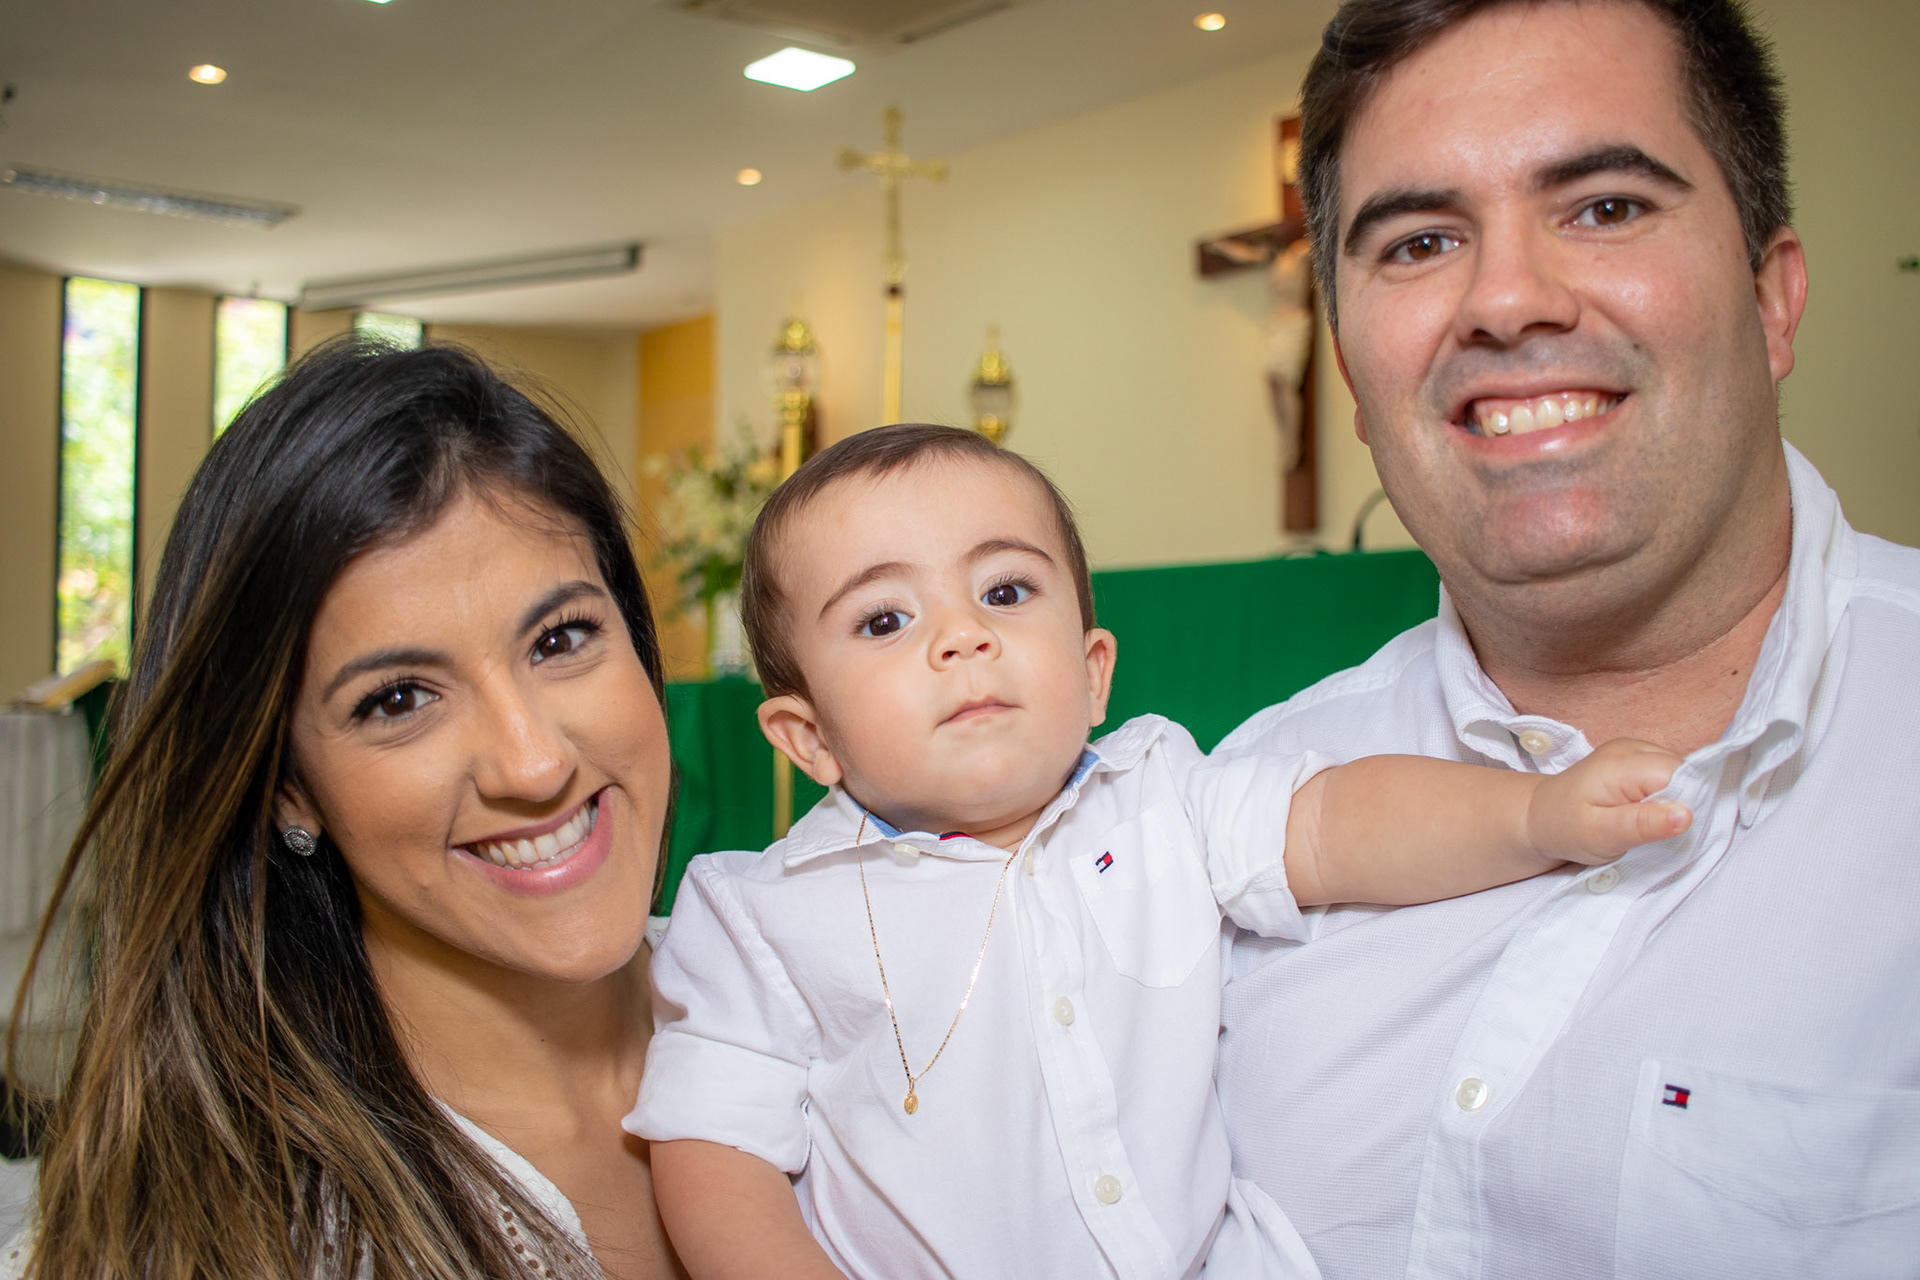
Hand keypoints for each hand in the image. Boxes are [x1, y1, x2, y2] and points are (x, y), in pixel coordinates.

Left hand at [1526, 738, 1691, 864]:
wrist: (1539, 815)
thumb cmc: (1565, 827)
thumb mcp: (1601, 835)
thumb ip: (1642, 824)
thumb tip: (1687, 815)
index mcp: (1623, 763)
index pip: (1682, 775)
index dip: (1687, 803)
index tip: (1668, 829)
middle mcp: (1633, 747)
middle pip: (1684, 771)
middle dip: (1681, 802)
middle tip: (1653, 829)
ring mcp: (1635, 749)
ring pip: (1680, 773)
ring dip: (1674, 800)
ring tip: (1644, 821)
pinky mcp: (1638, 759)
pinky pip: (1669, 776)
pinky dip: (1665, 796)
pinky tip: (1645, 811)